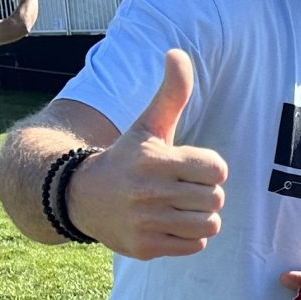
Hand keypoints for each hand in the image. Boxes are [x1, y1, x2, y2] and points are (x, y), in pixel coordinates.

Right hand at [64, 50, 226, 257]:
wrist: (82, 197)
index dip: (209, 168)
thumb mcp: (148, 124)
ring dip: (200, 217)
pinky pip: (194, 246)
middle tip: (181, 189)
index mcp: (156, 160)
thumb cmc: (128, 158)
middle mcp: (150, 192)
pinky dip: (187, 238)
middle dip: (205, 193)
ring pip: (209, 225)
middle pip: (216, 199)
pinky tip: (168, 224)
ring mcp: (147, 222)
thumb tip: (177, 53)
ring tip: (178, 207)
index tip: (188, 166)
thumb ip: (171, 92)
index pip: (218, 169)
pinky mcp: (145, 247)